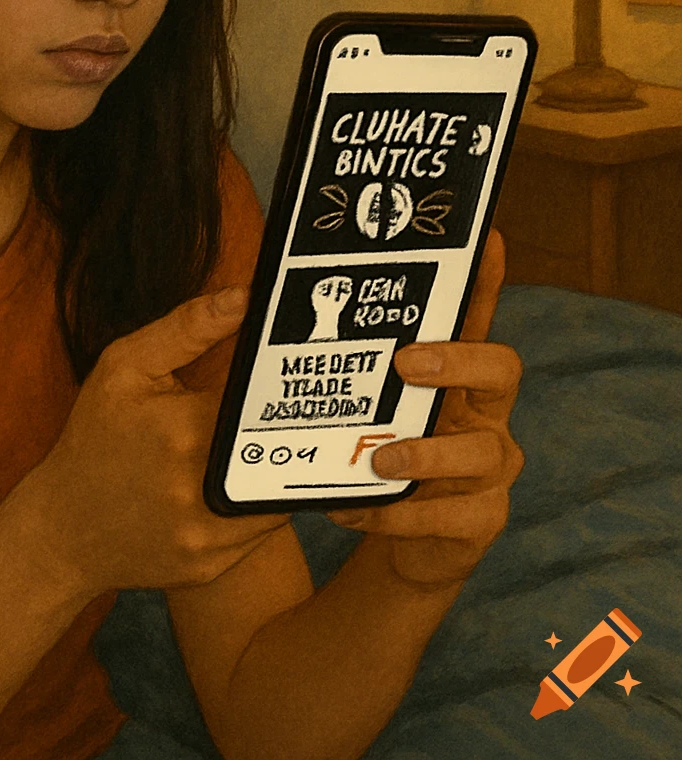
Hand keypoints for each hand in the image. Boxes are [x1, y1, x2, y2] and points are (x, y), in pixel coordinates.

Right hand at [32, 288, 288, 596]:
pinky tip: (241, 483)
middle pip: (282, 447)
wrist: (64, 528)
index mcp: (184, 428)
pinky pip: (260, 527)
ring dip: (279, 467)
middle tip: (293, 408)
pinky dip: (258, 502)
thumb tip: (245, 298)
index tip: (286, 372)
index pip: (265, 397)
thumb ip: (187, 328)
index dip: (281, 383)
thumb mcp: (125, 367)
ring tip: (270, 444)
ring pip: (279, 491)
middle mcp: (201, 488)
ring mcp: (209, 535)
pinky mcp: (213, 564)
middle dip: (287, 426)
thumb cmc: (96, 437)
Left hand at [328, 229, 523, 587]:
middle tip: (405, 363)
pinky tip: (352, 509)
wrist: (406, 544)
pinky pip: (448, 517)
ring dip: (426, 455)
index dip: (488, 281)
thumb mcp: (372, 407)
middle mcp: (487, 413)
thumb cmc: (384, 453)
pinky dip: (396, 515)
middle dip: (458, 362)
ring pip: (481, 453)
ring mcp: (492, 468)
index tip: (489, 239)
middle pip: (503, 370)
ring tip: (378, 460)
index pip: (478, 318)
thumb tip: (281, 303)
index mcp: (460, 374)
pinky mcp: (483, 521)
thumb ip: (352, 367)